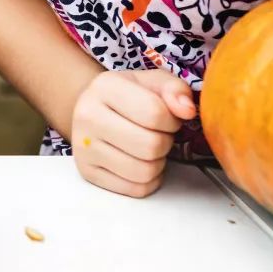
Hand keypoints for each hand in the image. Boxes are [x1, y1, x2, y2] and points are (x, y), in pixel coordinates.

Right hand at [71, 69, 196, 197]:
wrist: (90, 110)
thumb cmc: (127, 96)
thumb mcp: (153, 82)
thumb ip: (176, 89)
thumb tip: (187, 111)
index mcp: (104, 87)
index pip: (154, 113)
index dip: (172, 120)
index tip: (167, 118)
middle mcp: (87, 116)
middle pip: (151, 146)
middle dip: (165, 142)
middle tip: (158, 134)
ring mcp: (84, 147)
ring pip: (144, 171)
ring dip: (157, 162)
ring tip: (148, 148)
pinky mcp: (88, 172)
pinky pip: (136, 189)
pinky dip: (148, 180)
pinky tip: (140, 162)